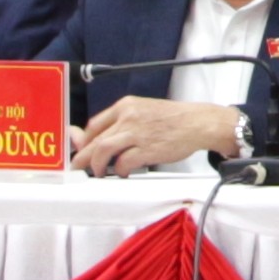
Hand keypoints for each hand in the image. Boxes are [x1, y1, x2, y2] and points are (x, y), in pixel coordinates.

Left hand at [73, 94, 247, 175]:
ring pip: (103, 150)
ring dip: (97, 165)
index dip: (83, 141)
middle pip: (95, 140)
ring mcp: (137, 133)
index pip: (94, 124)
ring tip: (99, 173)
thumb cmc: (174, 119)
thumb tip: (98, 136)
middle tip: (79, 168)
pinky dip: (119, 170)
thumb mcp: (143, 112)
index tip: (82, 150)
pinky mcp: (147, 149)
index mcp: (126, 106)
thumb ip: (120, 123)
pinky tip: (123, 173)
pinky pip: (123, 163)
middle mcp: (128, 117)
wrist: (199, 122)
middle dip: (83, 157)